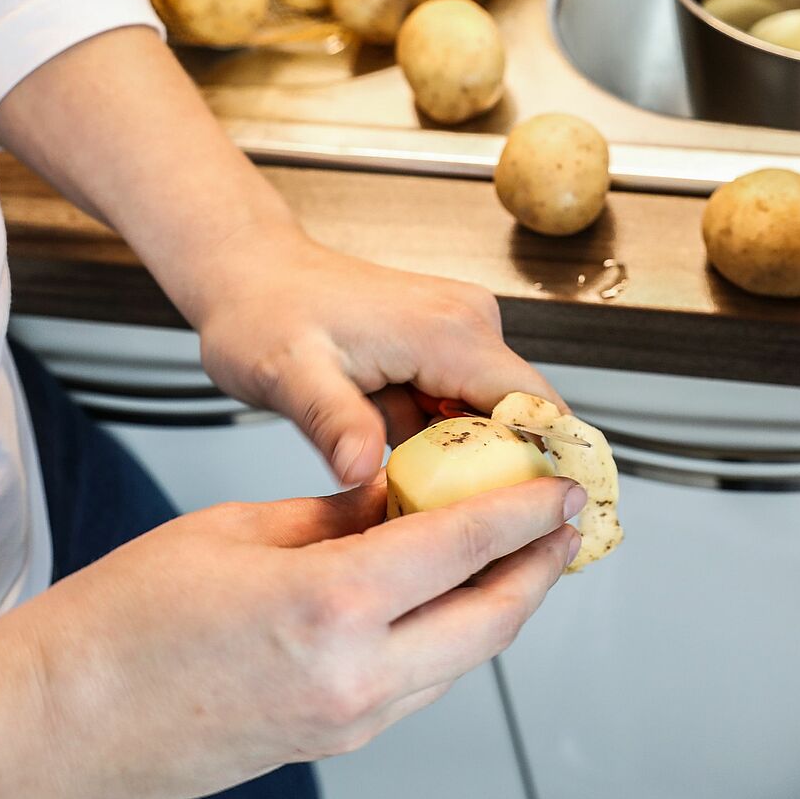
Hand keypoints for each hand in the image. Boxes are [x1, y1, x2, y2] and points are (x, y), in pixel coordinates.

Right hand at [16, 475, 584, 798]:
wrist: (63, 720)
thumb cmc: (124, 621)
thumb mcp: (239, 530)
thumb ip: (336, 515)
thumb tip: (398, 496)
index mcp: (332, 605)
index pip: (463, 548)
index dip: (522, 514)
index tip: (556, 489)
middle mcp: (356, 676)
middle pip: (492, 621)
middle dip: (537, 569)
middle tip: (560, 526)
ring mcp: (349, 721)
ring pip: (462, 659)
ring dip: (500, 607)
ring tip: (514, 558)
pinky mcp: (333, 742)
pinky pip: (419, 685)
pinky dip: (448, 638)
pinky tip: (444, 600)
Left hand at [190, 227, 560, 484]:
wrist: (249, 272)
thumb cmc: (263, 312)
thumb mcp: (289, 375)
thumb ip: (334, 422)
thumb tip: (363, 470)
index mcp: (449, 332)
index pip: (536, 406)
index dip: (550, 466)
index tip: (544, 520)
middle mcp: (468, 324)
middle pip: (522, 418)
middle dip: (503, 476)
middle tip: (460, 526)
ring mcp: (459, 331)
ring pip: (493, 417)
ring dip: (467, 460)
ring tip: (416, 494)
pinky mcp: (444, 344)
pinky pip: (464, 407)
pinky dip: (443, 441)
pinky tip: (400, 458)